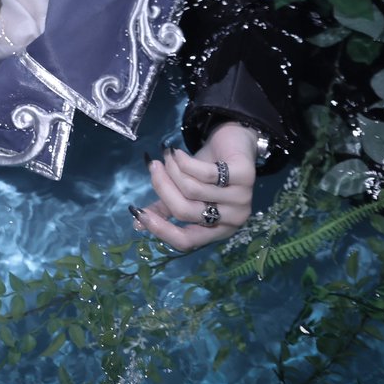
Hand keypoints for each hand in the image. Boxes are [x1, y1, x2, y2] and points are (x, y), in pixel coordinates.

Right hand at [131, 122, 257, 249]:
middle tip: (153, 166)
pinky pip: (205, 173)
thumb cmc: (209, 172)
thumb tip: (137, 222)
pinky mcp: (245, 176)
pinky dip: (184, 161)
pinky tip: (177, 152)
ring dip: (173, 169)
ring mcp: (241, 199)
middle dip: (162, 187)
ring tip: (168, 156)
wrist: (235, 142)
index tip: (138, 212)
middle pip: (185, 211)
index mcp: (217, 230)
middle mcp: (233, 220)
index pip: (186, 241)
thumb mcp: (185, 192)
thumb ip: (165, 208)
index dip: (160, 229)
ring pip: (192, 190)